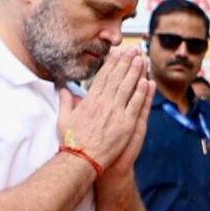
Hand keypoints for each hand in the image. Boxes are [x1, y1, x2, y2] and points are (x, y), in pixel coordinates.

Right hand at [59, 46, 151, 171]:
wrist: (83, 159)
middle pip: (116, 78)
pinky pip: (135, 104)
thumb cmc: (73, 141)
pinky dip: (141, 92)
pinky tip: (146, 81)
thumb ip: (65, 101)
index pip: (103, 77)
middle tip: (133, 51)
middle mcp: (103, 104)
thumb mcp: (64, 118)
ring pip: (127, 88)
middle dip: (126, 62)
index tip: (118, 53)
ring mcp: (115, 113)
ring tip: (141, 60)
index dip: (112, 64)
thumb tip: (63, 88)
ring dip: (135, 72)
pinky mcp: (126, 124)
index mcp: (89, 101)